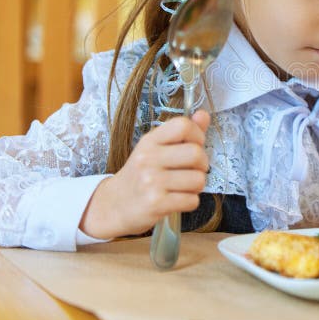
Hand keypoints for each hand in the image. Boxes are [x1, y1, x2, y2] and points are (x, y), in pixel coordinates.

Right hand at [80, 111, 210, 238]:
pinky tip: (177, 200)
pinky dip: (190, 202)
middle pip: (196, 153)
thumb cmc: (141, 174)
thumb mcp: (156, 149)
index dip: (198, 135)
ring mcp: (151, 181)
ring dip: (196, 186)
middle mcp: (148, 158)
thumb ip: (182, 133)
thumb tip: (203, 114)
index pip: (183, 126)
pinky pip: (192, 200)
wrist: (115, 204)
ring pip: (198, 180)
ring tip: (184, 186)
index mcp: (150, 141)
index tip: (196, 145)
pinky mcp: (156, 203)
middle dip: (202, 164)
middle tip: (193, 170)